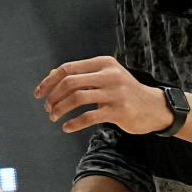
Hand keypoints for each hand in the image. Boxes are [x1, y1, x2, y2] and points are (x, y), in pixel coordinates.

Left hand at [36, 57, 175, 136]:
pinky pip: (89, 117)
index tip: (39, 94)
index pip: (68, 68)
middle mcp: (109, 75)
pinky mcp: (118, 111)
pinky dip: (74, 123)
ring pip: (77, 98)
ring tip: (54, 117)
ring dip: (60, 109)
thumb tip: (52, 74)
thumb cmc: (124, 92)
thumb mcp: (105, 77)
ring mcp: (114, 93)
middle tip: (47, 108)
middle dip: (53, 96)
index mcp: (103, 63)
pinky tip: (66, 128)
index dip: (49, 81)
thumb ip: (81, 75)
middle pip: (70, 82)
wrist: (153, 107)